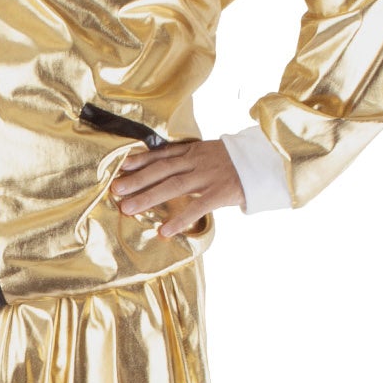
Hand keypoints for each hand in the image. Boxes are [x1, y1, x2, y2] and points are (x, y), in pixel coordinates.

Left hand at [110, 139, 243, 237]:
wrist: (266, 161)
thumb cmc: (237, 161)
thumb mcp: (212, 152)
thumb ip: (192, 159)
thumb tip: (170, 168)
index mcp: (194, 151)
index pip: (162, 155)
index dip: (141, 160)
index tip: (121, 167)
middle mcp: (197, 162)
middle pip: (161, 171)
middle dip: (136, 180)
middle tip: (115, 190)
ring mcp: (207, 177)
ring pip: (172, 187)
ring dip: (148, 197)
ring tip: (128, 208)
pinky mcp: (219, 193)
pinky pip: (196, 207)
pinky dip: (179, 219)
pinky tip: (164, 230)